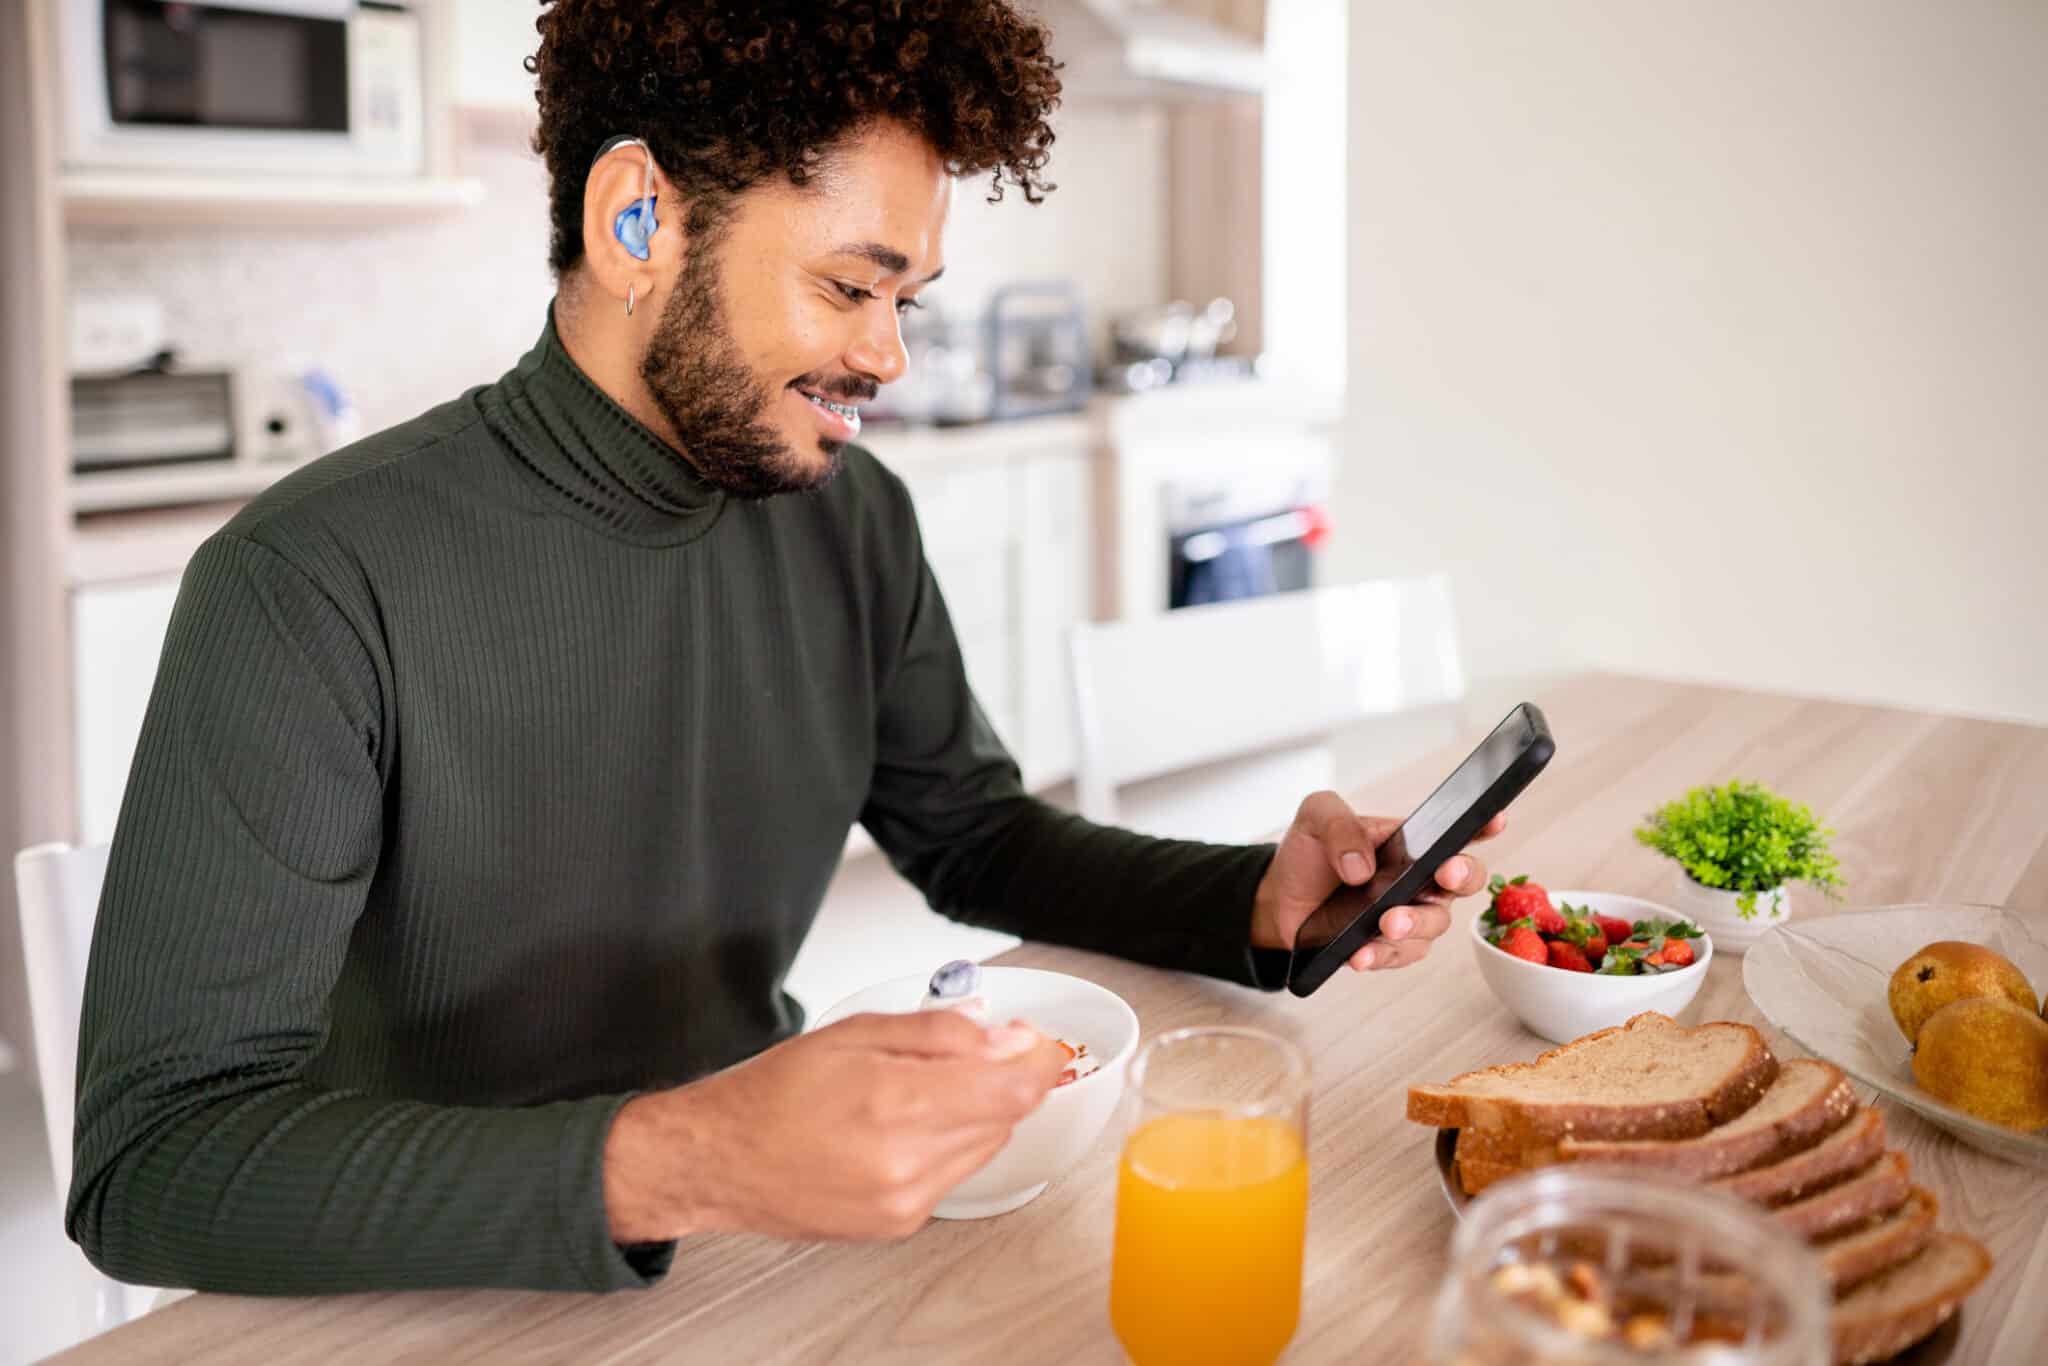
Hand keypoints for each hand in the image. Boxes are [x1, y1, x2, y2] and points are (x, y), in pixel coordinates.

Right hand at [603, 1009, 1067, 1242]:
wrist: (721, 1159)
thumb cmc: (775, 1093)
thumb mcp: (856, 1031)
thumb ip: (940, 1033)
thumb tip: (1004, 1036)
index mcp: (895, 1103)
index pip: (1012, 1089)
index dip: (1038, 1060)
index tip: (1036, 1042)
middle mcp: (906, 1162)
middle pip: (1003, 1117)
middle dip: (997, 1079)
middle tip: (965, 1054)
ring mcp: (905, 1201)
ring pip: (983, 1148)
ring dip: (972, 1114)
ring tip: (914, 1093)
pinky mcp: (899, 1225)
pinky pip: (952, 1176)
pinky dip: (944, 1146)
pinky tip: (898, 1130)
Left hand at [1249, 790, 1503, 970]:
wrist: (1280, 899)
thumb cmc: (1310, 853)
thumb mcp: (1316, 818)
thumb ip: (1338, 825)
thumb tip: (1361, 866)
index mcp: (1413, 842)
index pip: (1458, 832)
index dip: (1484, 825)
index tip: (1495, 818)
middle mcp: (1421, 879)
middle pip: (1464, 881)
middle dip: (1461, 876)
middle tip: (1443, 874)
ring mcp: (1409, 916)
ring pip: (1434, 924)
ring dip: (1414, 924)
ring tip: (1387, 923)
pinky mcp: (1388, 948)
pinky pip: (1397, 955)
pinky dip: (1379, 955)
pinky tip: (1359, 954)